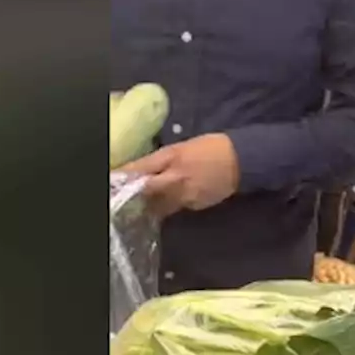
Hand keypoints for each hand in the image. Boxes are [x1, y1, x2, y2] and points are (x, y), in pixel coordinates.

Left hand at [123, 133, 240, 214]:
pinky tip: (169, 200)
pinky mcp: (195, 206)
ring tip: (141, 202)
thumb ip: (158, 161)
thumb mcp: (180, 148)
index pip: (140, 171)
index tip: (113, 180)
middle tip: (125, 196)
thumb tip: (136, 172)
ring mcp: (186, 197)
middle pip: (146, 194)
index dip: (124, 177)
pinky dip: (168, 205)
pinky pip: (175, 207)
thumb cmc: (210, 148)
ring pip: (159, 205)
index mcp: (171, 161)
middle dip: (135, 195)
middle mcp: (176, 182)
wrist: (241, 161)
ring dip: (149, 204)